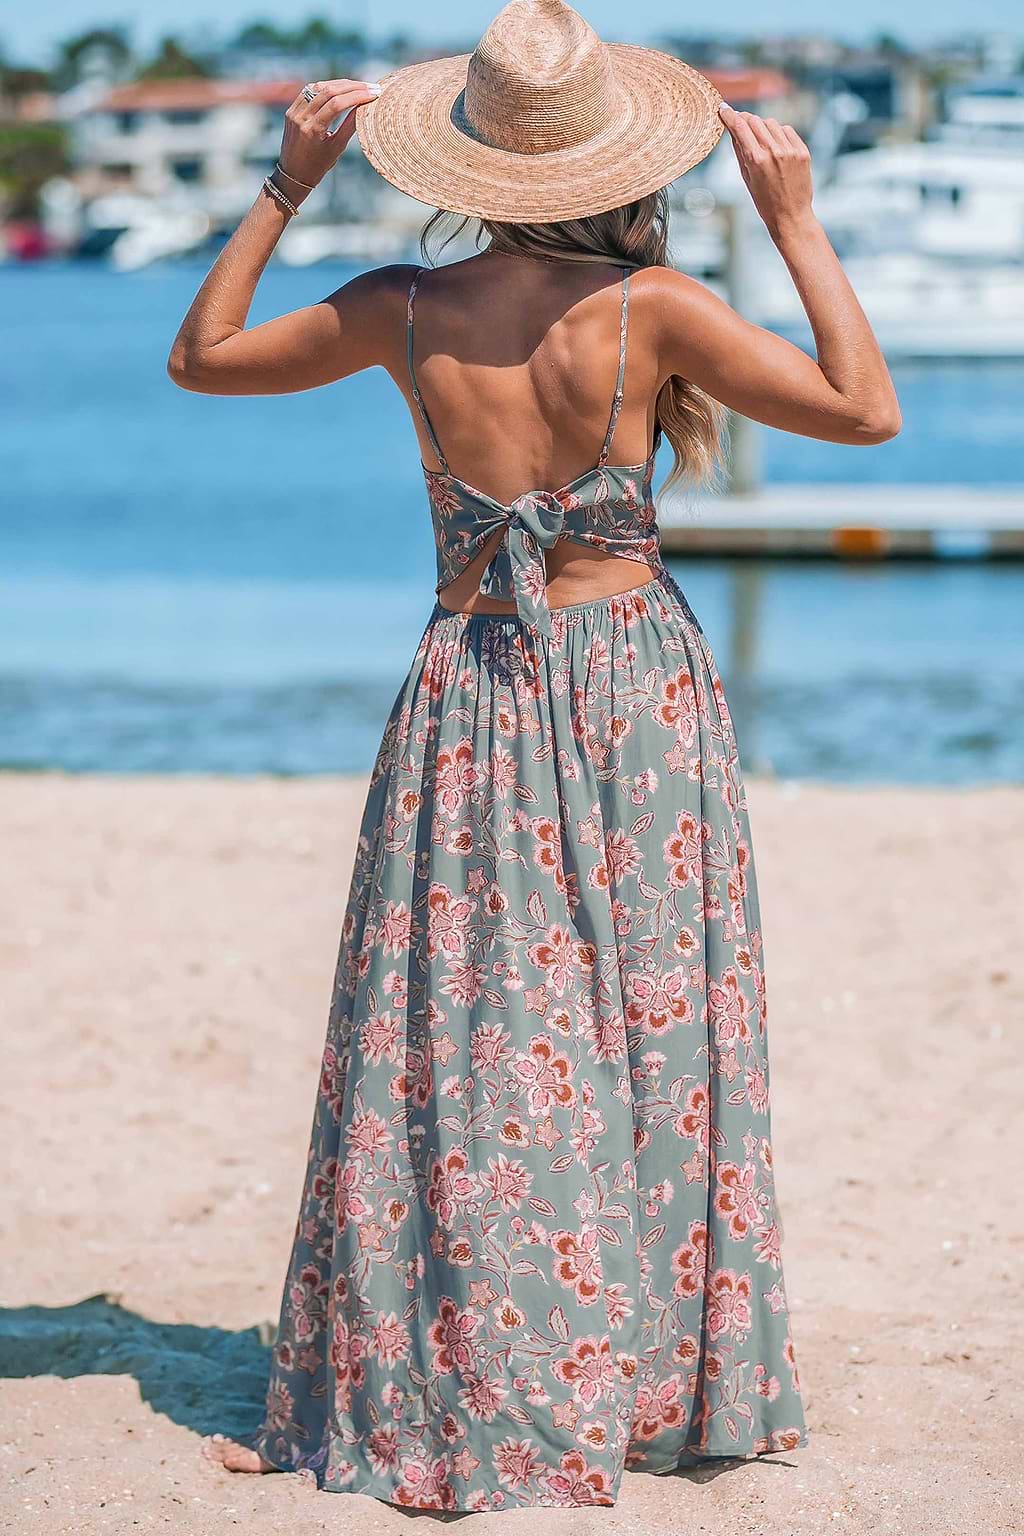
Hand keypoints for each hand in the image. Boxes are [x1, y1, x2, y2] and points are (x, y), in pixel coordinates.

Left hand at [276, 79, 380, 199]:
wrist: (293, 174)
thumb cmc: (318, 166)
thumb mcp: (336, 148)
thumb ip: (349, 126)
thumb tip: (365, 106)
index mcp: (312, 130)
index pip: (337, 104)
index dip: (357, 96)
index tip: (374, 93)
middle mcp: (301, 117)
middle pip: (328, 91)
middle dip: (352, 86)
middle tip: (371, 86)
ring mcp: (294, 111)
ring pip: (319, 87)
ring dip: (340, 84)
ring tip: (358, 86)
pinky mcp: (291, 109)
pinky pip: (309, 91)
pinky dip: (326, 87)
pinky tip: (340, 87)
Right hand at [718, 103, 814, 242]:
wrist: (791, 217)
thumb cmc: (765, 202)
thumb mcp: (746, 178)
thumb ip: (740, 151)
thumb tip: (733, 130)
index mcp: (756, 160)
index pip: (740, 127)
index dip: (729, 115)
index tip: (723, 109)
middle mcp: (773, 152)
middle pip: (755, 121)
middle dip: (745, 120)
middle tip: (740, 123)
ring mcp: (790, 150)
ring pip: (771, 123)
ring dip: (763, 127)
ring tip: (761, 141)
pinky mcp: (802, 152)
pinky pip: (787, 131)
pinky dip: (779, 134)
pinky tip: (776, 146)